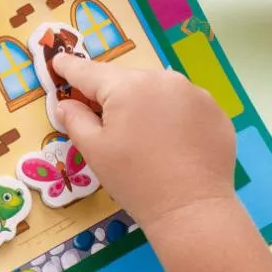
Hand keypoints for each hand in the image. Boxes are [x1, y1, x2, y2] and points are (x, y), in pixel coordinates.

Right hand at [52, 53, 236, 229]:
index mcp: (127, 86)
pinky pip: (182, 103)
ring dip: (142, 102)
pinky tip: (169, 141)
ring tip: (140, 133)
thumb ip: (75, 120)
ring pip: (155, 89)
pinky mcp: (214, 111)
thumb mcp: (94, 150)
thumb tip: (65, 104)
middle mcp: (162, 79)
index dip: (70, 67)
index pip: (89, 72)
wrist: (191, 209)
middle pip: (125, 80)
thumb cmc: (135, 179)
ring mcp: (194, 93)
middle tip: (101, 117)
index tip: (58, 61)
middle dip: (110, 93)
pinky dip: (170, 114)